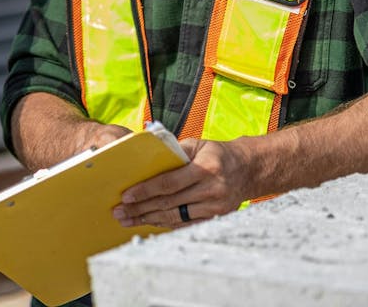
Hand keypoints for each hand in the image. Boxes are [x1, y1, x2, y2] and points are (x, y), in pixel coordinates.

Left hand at [111, 138, 250, 228]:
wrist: (248, 169)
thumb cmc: (216, 153)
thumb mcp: (197, 144)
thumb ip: (172, 151)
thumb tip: (144, 160)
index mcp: (206, 169)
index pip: (169, 183)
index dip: (145, 191)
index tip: (126, 196)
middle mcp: (212, 190)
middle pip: (169, 203)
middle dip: (140, 208)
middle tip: (119, 212)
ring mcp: (215, 207)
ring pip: (175, 217)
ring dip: (148, 219)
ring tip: (128, 220)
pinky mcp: (216, 217)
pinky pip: (185, 224)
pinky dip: (165, 224)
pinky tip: (148, 223)